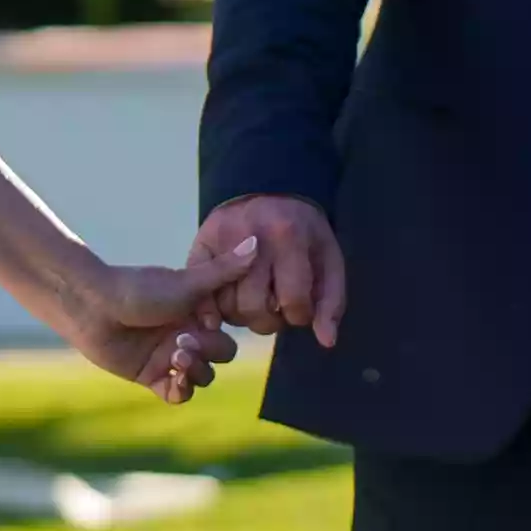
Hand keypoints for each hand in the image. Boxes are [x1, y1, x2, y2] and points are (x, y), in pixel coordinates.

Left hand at [64, 258, 233, 402]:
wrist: (92, 304)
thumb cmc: (139, 288)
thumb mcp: (187, 282)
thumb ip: (224, 270)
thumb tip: (257, 242)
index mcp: (198, 315)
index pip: (227, 337)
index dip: (218, 337)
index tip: (202, 324)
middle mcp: (187, 336)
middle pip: (218, 358)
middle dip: (206, 354)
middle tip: (181, 343)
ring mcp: (169, 357)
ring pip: (200, 377)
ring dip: (195, 372)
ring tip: (175, 358)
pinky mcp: (150, 375)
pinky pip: (176, 394)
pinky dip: (181, 391)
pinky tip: (175, 381)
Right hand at [190, 193, 350, 350]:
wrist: (269, 190)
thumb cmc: (304, 230)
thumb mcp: (329, 259)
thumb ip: (331, 300)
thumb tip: (326, 341)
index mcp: (289, 238)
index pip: (293, 301)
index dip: (299, 316)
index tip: (300, 308)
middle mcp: (252, 239)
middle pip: (254, 308)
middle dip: (269, 321)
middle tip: (275, 310)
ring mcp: (221, 241)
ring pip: (227, 306)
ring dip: (243, 316)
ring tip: (254, 302)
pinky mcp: (200, 245)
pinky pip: (200, 292)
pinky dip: (210, 310)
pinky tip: (223, 311)